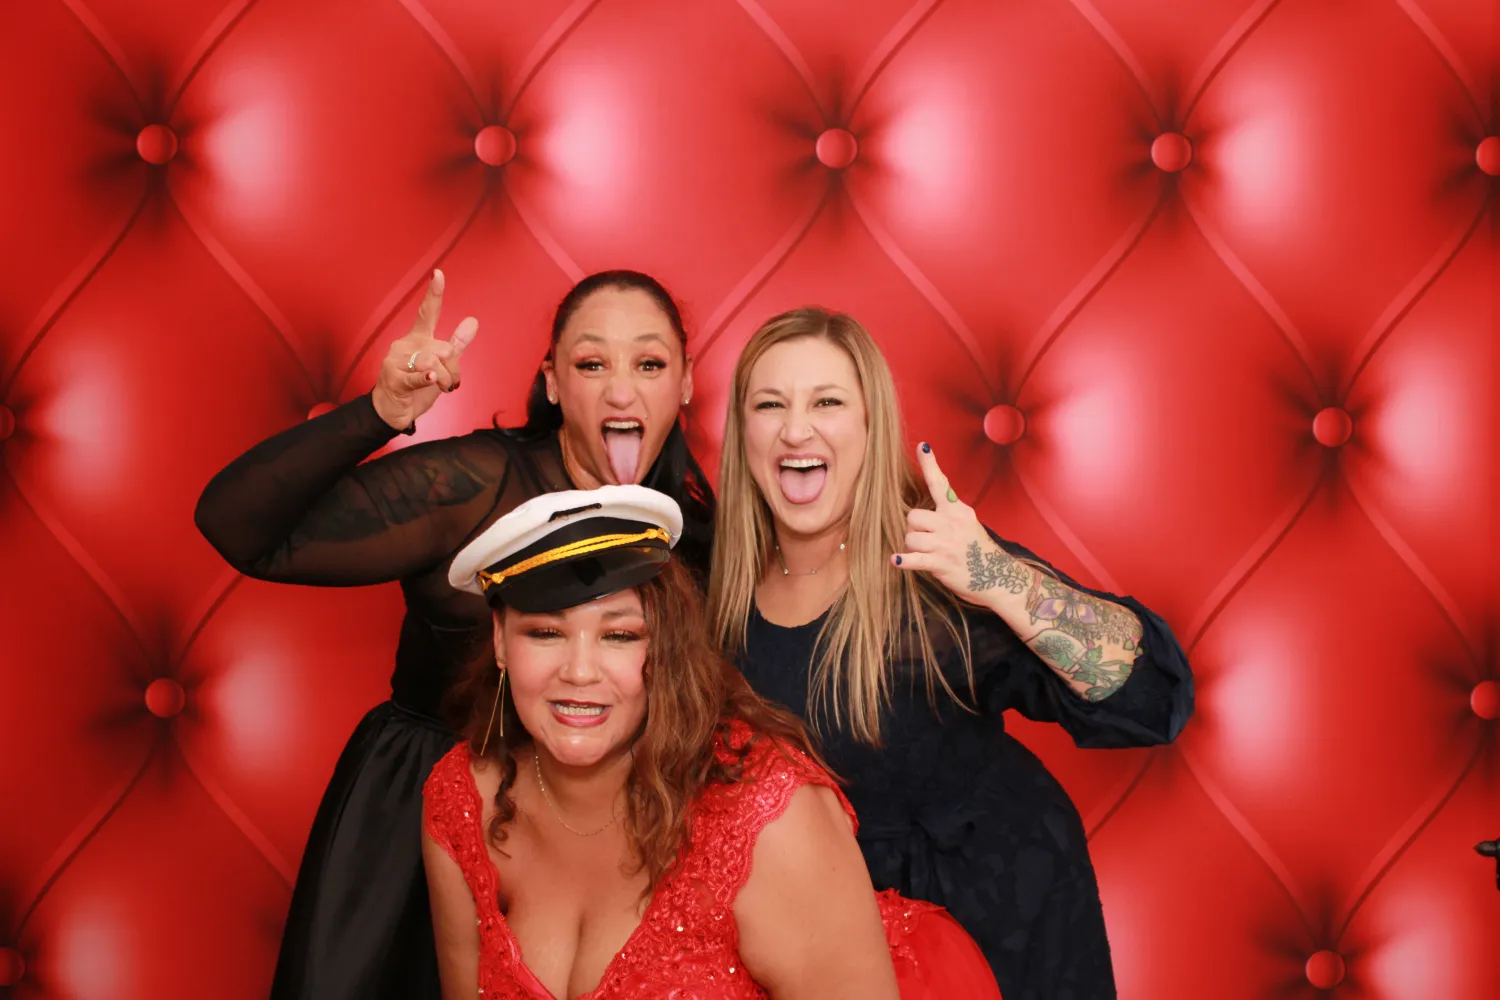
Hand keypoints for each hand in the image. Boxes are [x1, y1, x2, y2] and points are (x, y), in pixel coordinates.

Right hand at [370, 269, 478, 430]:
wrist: (392, 411)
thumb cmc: (415, 386)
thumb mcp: (441, 364)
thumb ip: (456, 343)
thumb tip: (473, 320)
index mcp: (418, 339)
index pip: (427, 313)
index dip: (434, 294)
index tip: (439, 274)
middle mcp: (406, 345)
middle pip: (443, 347)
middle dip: (453, 368)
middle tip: (448, 383)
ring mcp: (397, 360)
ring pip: (433, 361)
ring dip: (443, 379)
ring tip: (438, 386)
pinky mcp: (393, 378)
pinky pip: (416, 375)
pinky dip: (425, 377)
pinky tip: (430, 377)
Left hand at [891, 442, 1032, 605]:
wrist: (996, 577)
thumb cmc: (975, 550)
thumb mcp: (966, 523)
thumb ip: (946, 513)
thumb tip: (919, 512)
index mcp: (958, 510)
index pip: (941, 484)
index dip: (930, 465)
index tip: (922, 447)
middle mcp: (951, 523)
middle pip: (913, 516)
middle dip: (912, 528)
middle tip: (923, 538)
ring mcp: (946, 544)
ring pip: (910, 537)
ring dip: (911, 547)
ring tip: (925, 553)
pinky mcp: (941, 563)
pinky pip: (914, 559)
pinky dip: (903, 560)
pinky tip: (896, 560)